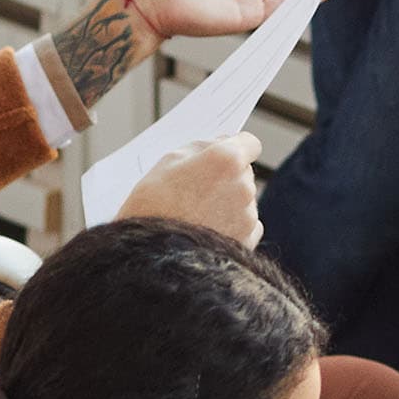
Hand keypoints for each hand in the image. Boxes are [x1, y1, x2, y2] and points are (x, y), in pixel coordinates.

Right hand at [120, 133, 263, 245]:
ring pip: (244, 199)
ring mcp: (247, 214)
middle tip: (197, 190)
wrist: (149, 255)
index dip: (236, 147)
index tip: (225, 154)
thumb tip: (222, 143)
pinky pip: (247, 224)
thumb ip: (200, 148)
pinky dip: (233, 225)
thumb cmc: (152, 207)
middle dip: (226, 176)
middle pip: (244, 172)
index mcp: (226, 160)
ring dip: (228, 202)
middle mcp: (243, 185)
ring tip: (196, 214)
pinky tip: (208, 228)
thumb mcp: (166, 162)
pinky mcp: (247, 238)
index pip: (249, 143)